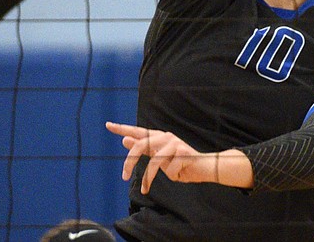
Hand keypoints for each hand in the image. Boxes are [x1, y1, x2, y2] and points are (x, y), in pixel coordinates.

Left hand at [105, 122, 252, 192]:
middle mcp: (165, 136)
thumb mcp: (159, 159)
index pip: (138, 131)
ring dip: (148, 177)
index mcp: (159, 137)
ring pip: (154, 160)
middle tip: (123, 176)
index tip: (108, 125)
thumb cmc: (181, 165)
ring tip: (144, 188)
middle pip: (141, 144)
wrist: (204, 168)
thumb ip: (144, 150)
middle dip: (130, 161)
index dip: (123, 128)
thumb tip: (125, 141)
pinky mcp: (182, 151)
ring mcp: (174, 143)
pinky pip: (167, 169)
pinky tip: (174, 176)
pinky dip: (167, 177)